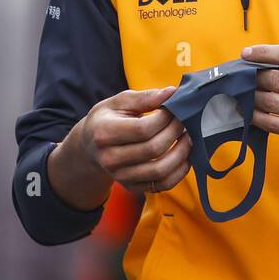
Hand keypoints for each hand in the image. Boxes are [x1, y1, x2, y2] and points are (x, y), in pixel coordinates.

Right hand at [75, 85, 191, 195]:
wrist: (91, 146)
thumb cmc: (108, 119)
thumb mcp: (119, 102)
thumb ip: (144, 97)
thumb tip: (171, 92)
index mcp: (104, 133)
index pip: (142, 129)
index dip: (164, 118)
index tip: (174, 108)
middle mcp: (110, 159)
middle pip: (153, 149)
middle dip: (175, 132)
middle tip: (185, 120)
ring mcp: (121, 176)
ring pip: (160, 171)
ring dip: (181, 154)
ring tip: (188, 137)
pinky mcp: (133, 187)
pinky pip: (163, 185)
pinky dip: (179, 172)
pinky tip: (184, 156)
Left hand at [242, 44, 278, 157]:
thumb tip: (263, 62)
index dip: (263, 53)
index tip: (246, 54)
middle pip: (276, 79)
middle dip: (254, 77)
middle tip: (244, 76)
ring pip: (271, 102)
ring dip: (251, 97)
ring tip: (244, 93)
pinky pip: (274, 124)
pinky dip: (257, 116)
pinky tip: (251, 111)